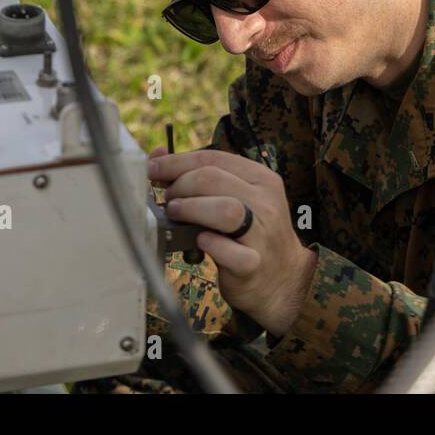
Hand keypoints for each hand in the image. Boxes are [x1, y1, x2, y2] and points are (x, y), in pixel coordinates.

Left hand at [147, 147, 316, 336]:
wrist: (283, 279)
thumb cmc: (249, 235)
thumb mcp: (236, 199)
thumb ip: (202, 177)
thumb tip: (159, 155)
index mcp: (261, 179)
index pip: (214, 158)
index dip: (176, 162)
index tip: (152, 169)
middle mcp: (266, 202)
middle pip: (215, 179)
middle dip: (180, 185)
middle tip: (168, 200)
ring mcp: (263, 234)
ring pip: (226, 209)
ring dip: (191, 208)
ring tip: (176, 215)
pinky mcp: (255, 264)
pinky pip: (232, 252)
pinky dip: (211, 245)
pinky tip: (200, 242)